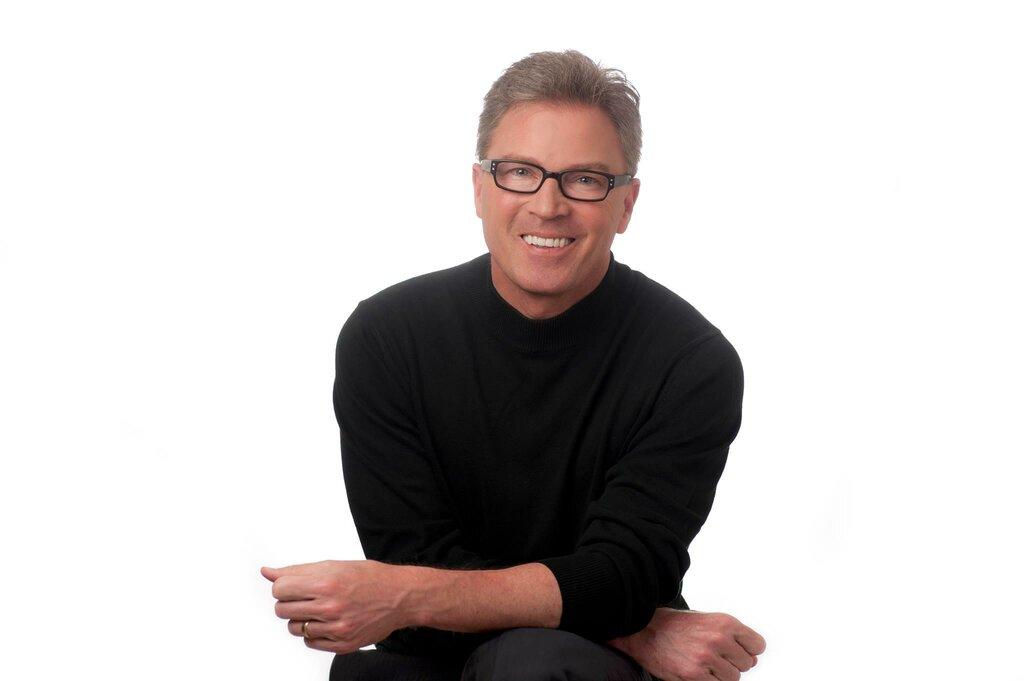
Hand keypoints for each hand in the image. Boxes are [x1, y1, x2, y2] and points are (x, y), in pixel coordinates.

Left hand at [260, 559, 409, 654]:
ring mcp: (336, 629)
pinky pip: (309, 642)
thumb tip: (267, 572)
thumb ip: (297, 571)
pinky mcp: (342, 644)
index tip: (293, 586)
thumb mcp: (333, 566)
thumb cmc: (368, 578)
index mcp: (326, 584)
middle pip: (282, 610)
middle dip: (290, 602)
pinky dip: (314, 633)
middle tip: (308, 596)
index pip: (280, 589)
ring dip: (301, 618)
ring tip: (321, 609)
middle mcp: (330, 608)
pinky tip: (329, 621)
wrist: (400, 596)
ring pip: (294, 628)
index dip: (284, 586)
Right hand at [606, 608, 765, 680]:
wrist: (644, 630)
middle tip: (712, 655)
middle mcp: (718, 639)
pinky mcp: (693, 675)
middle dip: (732, 663)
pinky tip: (696, 670)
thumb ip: (731, 636)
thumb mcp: (708, 621)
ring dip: (720, 674)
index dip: (748, 650)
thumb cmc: (677, 625)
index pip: (758, 646)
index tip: (735, 650)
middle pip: (746, 664)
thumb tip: (753, 659)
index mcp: (725, 622)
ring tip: (701, 662)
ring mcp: (706, 658)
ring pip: (732, 678)